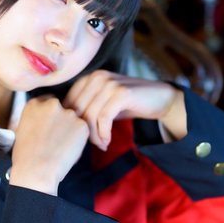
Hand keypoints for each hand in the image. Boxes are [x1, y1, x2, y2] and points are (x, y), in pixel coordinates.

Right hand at [10, 96, 89, 195]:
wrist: (36, 170)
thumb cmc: (26, 156)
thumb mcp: (22, 128)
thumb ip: (36, 118)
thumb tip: (47, 120)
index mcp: (34, 104)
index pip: (48, 101)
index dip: (50, 115)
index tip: (49, 125)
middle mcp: (52, 104)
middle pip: (62, 108)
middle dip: (62, 120)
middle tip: (56, 138)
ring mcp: (68, 113)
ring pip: (74, 120)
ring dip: (71, 129)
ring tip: (60, 147)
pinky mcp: (82, 125)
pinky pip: (82, 130)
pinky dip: (79, 139)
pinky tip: (67, 150)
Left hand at [63, 71, 186, 150]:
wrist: (159, 98)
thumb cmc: (127, 104)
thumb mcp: (103, 104)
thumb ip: (85, 109)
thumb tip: (64, 127)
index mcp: (88, 78)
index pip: (68, 103)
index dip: (71, 124)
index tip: (78, 140)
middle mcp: (96, 77)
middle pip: (77, 110)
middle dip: (82, 132)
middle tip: (93, 145)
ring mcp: (108, 83)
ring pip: (89, 116)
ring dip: (94, 136)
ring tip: (102, 145)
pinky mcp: (120, 93)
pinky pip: (104, 118)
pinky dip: (103, 133)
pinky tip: (107, 142)